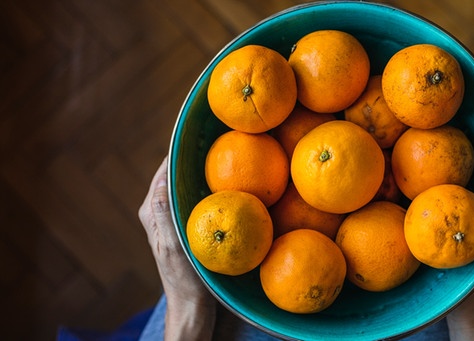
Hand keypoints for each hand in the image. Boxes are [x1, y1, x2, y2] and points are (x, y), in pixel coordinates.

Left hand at [139, 157, 215, 339]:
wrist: (192, 304)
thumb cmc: (185, 278)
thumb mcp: (174, 246)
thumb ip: (164, 214)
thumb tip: (162, 180)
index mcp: (151, 211)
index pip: (162, 172)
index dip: (177, 153)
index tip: (198, 135)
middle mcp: (158, 211)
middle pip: (173, 175)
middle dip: (190, 158)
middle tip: (216, 141)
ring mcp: (171, 217)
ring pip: (183, 185)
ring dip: (198, 172)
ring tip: (221, 156)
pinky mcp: (184, 224)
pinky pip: (192, 197)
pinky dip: (204, 187)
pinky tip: (224, 183)